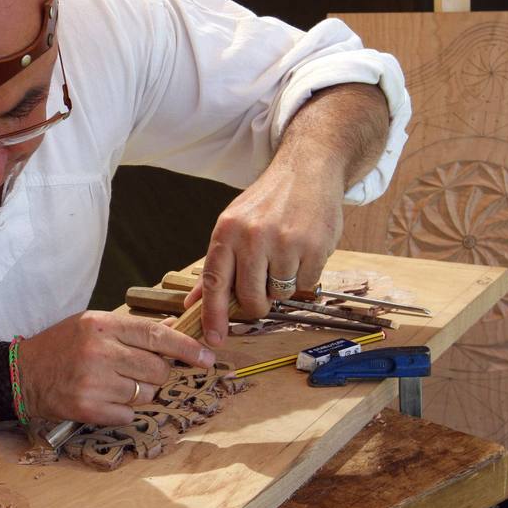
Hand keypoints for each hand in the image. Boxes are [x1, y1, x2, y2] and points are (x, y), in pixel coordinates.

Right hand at [16, 311, 215, 424]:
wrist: (22, 374)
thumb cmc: (60, 346)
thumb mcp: (91, 324)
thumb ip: (131, 329)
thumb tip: (174, 333)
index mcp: (102, 325)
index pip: (158, 336)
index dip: (188, 348)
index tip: (208, 357)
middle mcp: (100, 351)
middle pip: (157, 370)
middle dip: (155, 374)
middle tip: (134, 372)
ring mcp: (94, 382)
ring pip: (146, 394)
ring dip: (137, 393)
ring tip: (112, 384)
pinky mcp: (89, 408)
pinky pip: (129, 414)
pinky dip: (122, 410)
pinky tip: (102, 398)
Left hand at [187, 157, 345, 344]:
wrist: (307, 170)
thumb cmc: (267, 202)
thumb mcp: (232, 226)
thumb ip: (216, 267)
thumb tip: (194, 302)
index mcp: (226, 232)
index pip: (214, 283)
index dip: (212, 315)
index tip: (213, 338)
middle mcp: (252, 236)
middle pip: (250, 298)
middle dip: (257, 304)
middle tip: (263, 290)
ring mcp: (284, 242)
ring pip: (280, 293)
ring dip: (283, 284)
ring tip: (285, 255)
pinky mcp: (314, 247)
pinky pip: (306, 284)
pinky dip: (306, 275)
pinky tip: (304, 250)